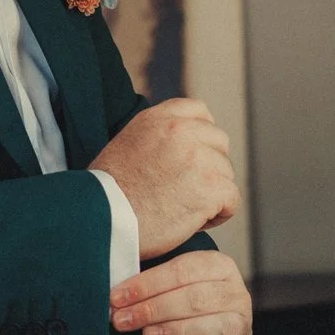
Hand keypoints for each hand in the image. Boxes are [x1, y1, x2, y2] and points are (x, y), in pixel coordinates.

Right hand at [88, 98, 239, 258]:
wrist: (102, 220)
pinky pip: (232, 200)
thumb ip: (159, 135)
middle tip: (182, 190)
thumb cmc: (108, 193)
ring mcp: (199, 158)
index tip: (189, 160)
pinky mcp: (211, 188)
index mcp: (159, 118)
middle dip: (208, 167)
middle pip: (219, 143)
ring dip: (210, 193)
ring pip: (226, 174)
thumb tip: (187, 140)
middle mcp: (181, 131)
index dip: (200, 139)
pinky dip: (218, 215)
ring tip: (179, 208)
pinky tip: (193, 221)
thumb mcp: (128, 144)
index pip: (200, 112)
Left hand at [109, 250, 251, 334]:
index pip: (183, 270)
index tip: (118, 297)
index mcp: (220, 267)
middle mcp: (238, 295)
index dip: (148, 284)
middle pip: (196, 298)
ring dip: (174, 332)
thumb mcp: (168, 289)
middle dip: (153, 309)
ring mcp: (244, 329)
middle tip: (123, 319)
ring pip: (215, 328)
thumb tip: (118, 296)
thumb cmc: (181, 311)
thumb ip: (150, 286)